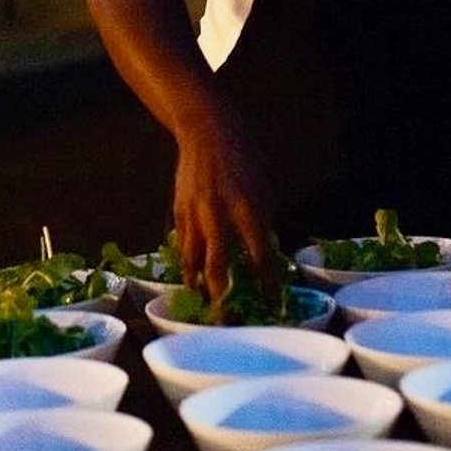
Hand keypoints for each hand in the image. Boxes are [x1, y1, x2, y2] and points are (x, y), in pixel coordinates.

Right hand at [171, 109, 276, 301]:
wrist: (207, 131)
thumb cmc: (244, 158)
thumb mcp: (263, 189)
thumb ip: (262, 223)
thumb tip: (265, 253)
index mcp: (248, 209)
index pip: (260, 256)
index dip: (266, 284)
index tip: (271, 304)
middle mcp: (219, 215)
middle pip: (219, 267)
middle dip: (223, 297)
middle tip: (227, 319)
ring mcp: (195, 214)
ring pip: (193, 260)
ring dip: (199, 286)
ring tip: (203, 305)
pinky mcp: (179, 211)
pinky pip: (182, 245)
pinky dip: (187, 263)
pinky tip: (191, 277)